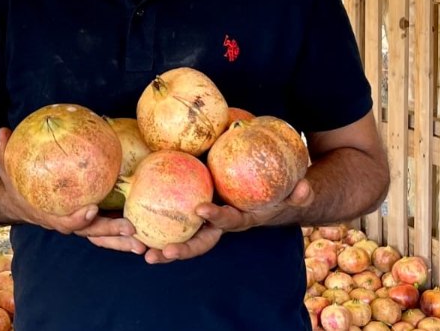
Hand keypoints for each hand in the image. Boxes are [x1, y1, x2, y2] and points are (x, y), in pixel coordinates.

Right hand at [0, 128, 144, 255]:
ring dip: (122, 242)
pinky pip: (108, 228)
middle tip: (131, 230)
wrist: (20, 203)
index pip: (66, 223)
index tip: (91, 208)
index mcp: (51, 216)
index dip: (78, 219)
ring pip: (103, 237)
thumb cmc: (16, 185)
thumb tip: (3, 132)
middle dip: (111, 234)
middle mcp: (68, 224)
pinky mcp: (90, 220)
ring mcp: (80, 224)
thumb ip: (5, 153)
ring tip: (143, 244)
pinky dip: (123, 232)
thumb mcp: (6, 170)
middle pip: (92, 234)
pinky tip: (144, 230)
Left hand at [144, 178, 313, 263]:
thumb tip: (304, 185)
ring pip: (184, 241)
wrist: (273, 200)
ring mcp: (208, 224)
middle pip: (201, 243)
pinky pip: (176, 226)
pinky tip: (135, 230)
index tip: (201, 210)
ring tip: (140, 252)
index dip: (217, 217)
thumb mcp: (293, 193)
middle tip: (159, 254)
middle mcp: (222, 226)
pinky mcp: (196, 216)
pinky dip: (158, 231)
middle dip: (181, 251)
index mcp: (241, 218)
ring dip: (163, 249)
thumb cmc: (280, 192)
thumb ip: (300, 192)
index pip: (228, 221)